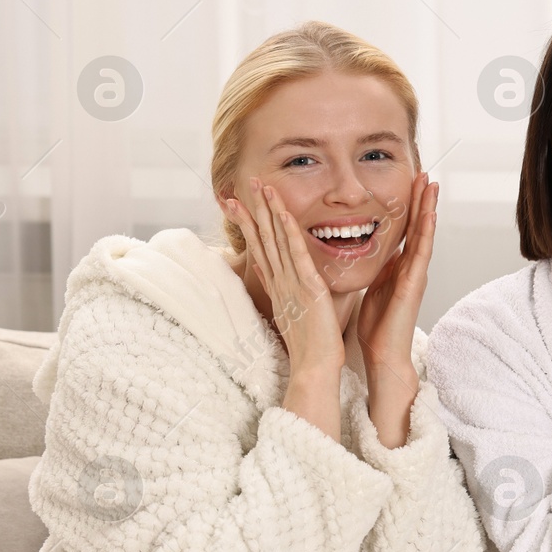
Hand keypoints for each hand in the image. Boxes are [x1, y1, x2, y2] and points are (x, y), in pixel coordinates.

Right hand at [226, 179, 343, 436]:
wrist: (315, 367)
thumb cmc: (311, 344)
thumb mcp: (296, 311)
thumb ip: (288, 291)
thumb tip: (277, 274)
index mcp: (278, 286)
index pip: (260, 249)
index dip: (249, 225)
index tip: (237, 204)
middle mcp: (280, 281)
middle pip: (263, 239)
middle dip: (253, 210)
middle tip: (244, 184)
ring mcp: (291, 283)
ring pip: (276, 240)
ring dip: (269, 212)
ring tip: (261, 186)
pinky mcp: (307, 287)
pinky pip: (297, 254)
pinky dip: (289, 233)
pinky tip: (283, 214)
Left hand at [357, 171, 436, 447]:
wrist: (384, 355)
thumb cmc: (376, 326)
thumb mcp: (372, 287)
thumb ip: (376, 268)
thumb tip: (368, 251)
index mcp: (398, 267)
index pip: (406, 230)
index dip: (409, 207)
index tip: (410, 183)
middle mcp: (410, 267)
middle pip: (418, 226)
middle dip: (422, 199)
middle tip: (425, 173)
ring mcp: (416, 274)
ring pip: (424, 233)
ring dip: (429, 207)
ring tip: (431, 183)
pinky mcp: (415, 282)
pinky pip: (422, 250)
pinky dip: (426, 230)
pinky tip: (429, 213)